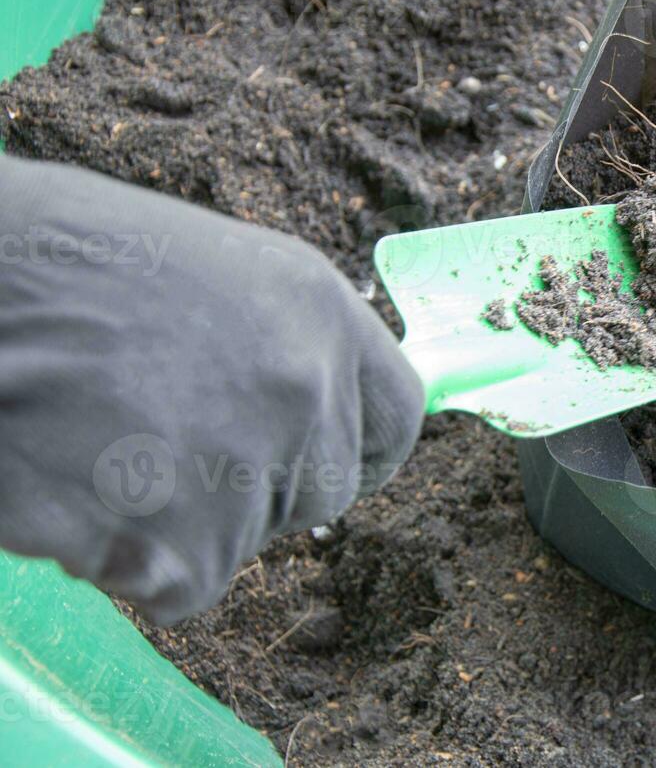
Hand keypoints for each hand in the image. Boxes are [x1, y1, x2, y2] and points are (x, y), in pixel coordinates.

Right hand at [0, 156, 423, 622]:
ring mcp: (248, 465)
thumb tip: (306, 415)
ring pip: (243, 543)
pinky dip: (126, 564)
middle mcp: (305, 387)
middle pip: (322, 493)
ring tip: (96, 446)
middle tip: (162, 447)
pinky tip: (75, 490)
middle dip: (256, 491)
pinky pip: (180, 587)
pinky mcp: (183, 542)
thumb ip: (272, 348)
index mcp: (317, 309)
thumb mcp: (205, 275)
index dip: (357, 448)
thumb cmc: (58, 265)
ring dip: (176, 523)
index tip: (319, 463)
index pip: (399, 415)